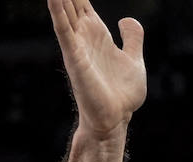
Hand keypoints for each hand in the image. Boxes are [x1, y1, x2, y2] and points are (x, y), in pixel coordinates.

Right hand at [47, 0, 146, 138]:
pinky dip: (57, 13)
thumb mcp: (135, 61)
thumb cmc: (122, 95)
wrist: (116, 119)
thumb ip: (132, 39)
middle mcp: (83, 36)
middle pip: (70, 1)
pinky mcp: (75, 58)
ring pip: (63, 11)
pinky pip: (64, 31)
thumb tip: (127, 19)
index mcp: (97, 34)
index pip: (81, 2)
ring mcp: (77, 46)